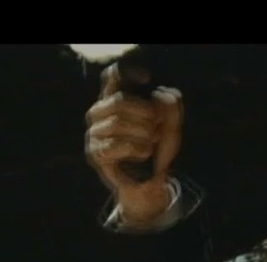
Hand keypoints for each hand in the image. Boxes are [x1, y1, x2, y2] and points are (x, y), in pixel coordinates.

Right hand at [85, 63, 183, 225]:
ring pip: (116, 122)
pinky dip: (135, 148)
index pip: (113, 76)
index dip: (128, 73)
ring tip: (153, 141)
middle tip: (158, 125)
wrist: (151, 182)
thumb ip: (171, 108)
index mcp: (115, 99)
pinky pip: (115, 145)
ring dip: (141, 132)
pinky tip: (145, 152)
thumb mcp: (171, 127)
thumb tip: (161, 96)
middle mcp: (100, 113)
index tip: (147, 80)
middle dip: (144, 112)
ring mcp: (95, 133)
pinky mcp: (96, 153)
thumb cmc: (157, 151)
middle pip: (118, 100)